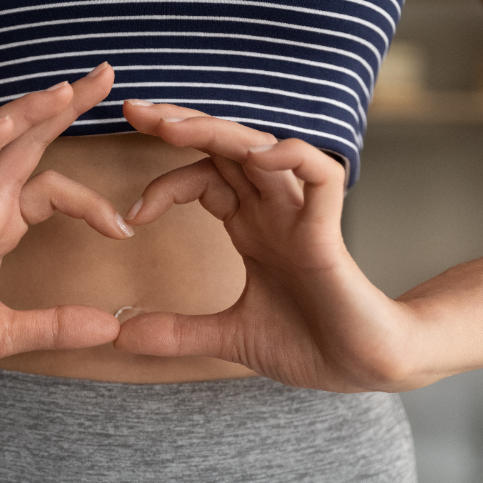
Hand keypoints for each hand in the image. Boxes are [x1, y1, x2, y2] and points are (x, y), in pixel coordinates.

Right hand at [0, 64, 127, 378]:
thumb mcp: (5, 333)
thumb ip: (55, 327)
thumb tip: (109, 329)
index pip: (52, 187)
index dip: (92, 201)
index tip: (125, 230)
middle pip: (28, 141)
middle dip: (64, 106)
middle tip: (106, 73)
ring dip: (27, 111)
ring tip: (64, 89)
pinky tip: (5, 123)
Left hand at [114, 100, 422, 392]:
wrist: (362, 372)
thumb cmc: (309, 344)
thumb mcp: (228, 338)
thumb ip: (177, 334)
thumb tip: (119, 336)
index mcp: (252, 226)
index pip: (203, 178)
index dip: (164, 184)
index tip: (129, 215)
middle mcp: (274, 211)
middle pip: (227, 148)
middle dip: (182, 125)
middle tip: (135, 110)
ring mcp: (301, 217)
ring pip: (262, 151)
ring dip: (218, 133)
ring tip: (172, 126)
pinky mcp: (328, 233)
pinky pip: (320, 177)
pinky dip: (292, 158)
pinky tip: (259, 156)